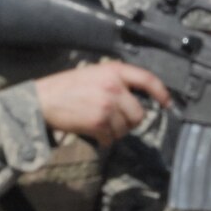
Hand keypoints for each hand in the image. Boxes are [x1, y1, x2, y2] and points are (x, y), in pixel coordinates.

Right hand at [33, 61, 170, 147]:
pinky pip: (111, 138)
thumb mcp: (93, 73)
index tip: (167, 103)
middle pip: (139, 113)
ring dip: (115, 131)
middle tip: (115, 120)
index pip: (147, 79)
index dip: (161, 92)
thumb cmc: (66, 87)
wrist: (42, 100)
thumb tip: (136, 99)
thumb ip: (115, 81)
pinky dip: (104, 140)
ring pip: (125, 128)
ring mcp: (108, 105)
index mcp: (114, 70)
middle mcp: (114, 86)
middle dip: (130, 121)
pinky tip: (92, 132)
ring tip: (99, 124)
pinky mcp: (99, 122)